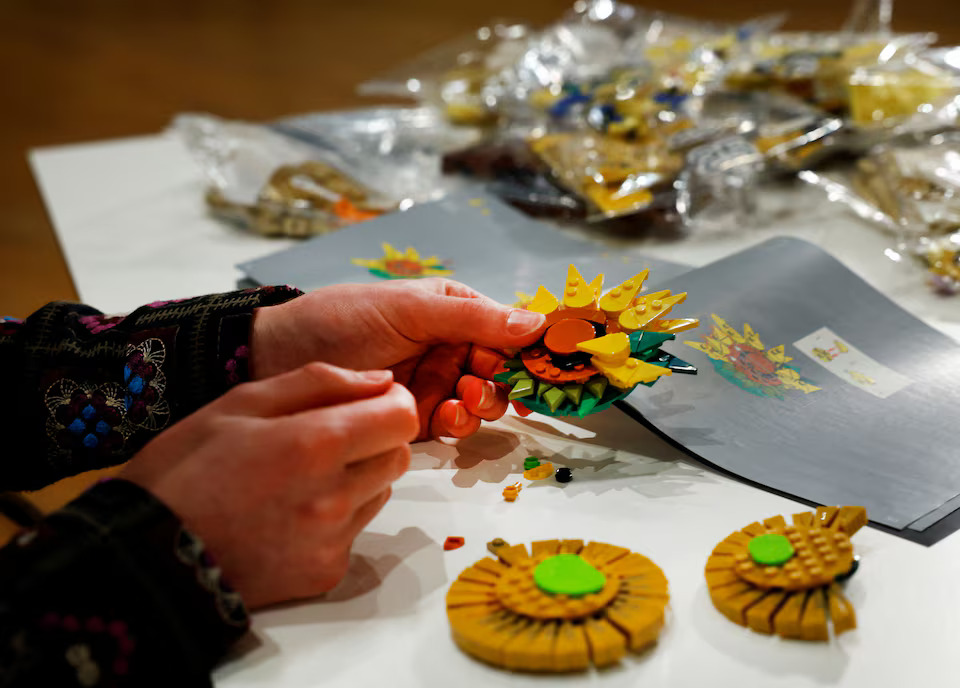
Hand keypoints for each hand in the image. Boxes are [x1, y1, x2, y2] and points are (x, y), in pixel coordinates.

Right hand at [121, 362, 418, 607]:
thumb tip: (380, 379)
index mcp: (315, 443)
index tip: (369, 402)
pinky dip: (336, 518)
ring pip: (380, 492)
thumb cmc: (184, 471)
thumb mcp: (241, 402)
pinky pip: (355, 531)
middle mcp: (334, 497)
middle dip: (376, 439)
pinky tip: (289, 513)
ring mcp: (332, 540)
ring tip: (300, 476)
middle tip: (327, 437)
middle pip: (398, 455)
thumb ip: (320, 381)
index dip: (390, 402)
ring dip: (357, 478)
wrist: (144, 555)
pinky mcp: (326, 573)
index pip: (402, 416)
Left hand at [250, 279, 545, 439]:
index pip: (506, 329)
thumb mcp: (409, 309)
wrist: (278, 360)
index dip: (527, 347)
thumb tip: (536, 323)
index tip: (542, 363)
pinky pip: (453, 426)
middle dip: (501, 381)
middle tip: (484, 384)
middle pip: (501, 370)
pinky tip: (444, 418)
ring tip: (461, 400)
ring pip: (482, 402)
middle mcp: (448, 347)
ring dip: (481, 404)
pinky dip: (457, 426)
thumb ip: (471, 319)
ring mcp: (434, 385)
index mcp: (452, 311)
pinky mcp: (415, 419)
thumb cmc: (342, 319)